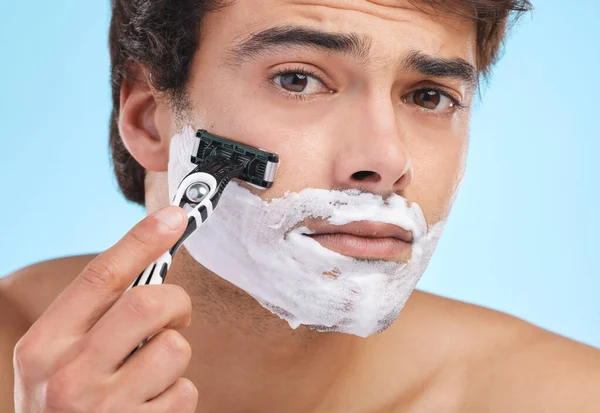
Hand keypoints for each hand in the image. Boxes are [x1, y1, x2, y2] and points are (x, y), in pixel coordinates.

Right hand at [12, 206, 197, 412]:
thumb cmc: (62, 405)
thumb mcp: (54, 359)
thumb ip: (92, 318)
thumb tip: (150, 264)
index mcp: (45, 345)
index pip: (100, 276)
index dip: (142, 240)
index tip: (173, 217)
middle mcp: (71, 376)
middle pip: (148, 304)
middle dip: (176, 301)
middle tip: (174, 314)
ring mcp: (107, 408)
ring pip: (174, 348)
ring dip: (174, 354)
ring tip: (151, 371)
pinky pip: (185, 391)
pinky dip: (177, 392)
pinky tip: (152, 403)